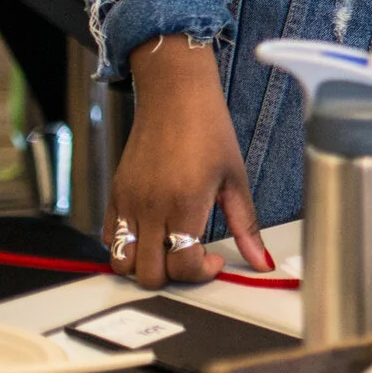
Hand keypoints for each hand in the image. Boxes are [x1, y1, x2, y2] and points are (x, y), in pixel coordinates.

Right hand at [107, 35, 272, 288]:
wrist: (176, 97)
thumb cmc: (209, 131)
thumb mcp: (236, 179)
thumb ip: (246, 226)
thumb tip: (262, 261)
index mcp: (185, 204)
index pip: (183, 265)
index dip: (201, 272)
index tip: (214, 259)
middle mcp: (151, 208)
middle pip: (148, 275)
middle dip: (173, 275)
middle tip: (193, 256)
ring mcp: (128, 202)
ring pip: (122, 263)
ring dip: (145, 266)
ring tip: (169, 248)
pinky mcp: (114, 195)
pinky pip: (109, 239)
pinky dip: (126, 247)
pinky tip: (152, 232)